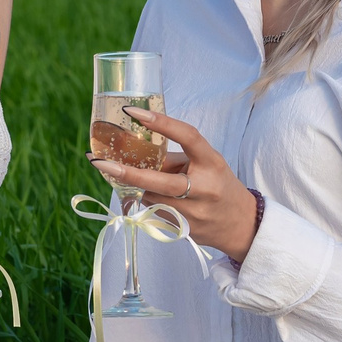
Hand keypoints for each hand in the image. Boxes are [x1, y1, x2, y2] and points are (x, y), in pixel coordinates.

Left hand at [90, 107, 260, 263]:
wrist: (241, 225)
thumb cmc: (219, 186)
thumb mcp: (206, 164)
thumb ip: (174, 159)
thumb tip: (134, 153)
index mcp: (211, 162)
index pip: (187, 136)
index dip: (160, 123)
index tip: (133, 112)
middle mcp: (203, 188)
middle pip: (160, 181)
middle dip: (128, 173)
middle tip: (99, 162)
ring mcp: (193, 212)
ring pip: (150, 197)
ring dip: (138, 187)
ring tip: (133, 179)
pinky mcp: (183, 229)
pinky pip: (153, 212)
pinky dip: (145, 201)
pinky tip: (147, 197)